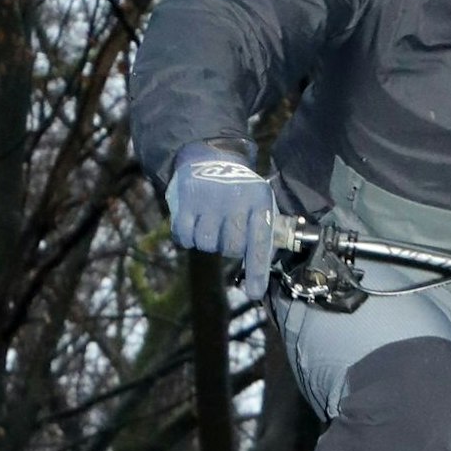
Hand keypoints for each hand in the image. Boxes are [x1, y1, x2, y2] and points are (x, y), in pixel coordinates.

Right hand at [166, 141, 277, 301]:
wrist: (211, 157)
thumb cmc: (241, 191)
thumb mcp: (261, 203)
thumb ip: (267, 233)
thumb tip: (264, 270)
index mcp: (259, 202)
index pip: (259, 243)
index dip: (257, 272)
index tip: (254, 294)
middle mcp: (235, 200)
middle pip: (232, 247)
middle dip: (230, 247)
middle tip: (228, 231)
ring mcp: (209, 200)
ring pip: (207, 244)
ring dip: (208, 241)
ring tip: (212, 224)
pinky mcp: (186, 200)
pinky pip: (184, 236)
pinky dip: (187, 237)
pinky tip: (193, 224)